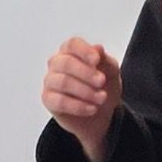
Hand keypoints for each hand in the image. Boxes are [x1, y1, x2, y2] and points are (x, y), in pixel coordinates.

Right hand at [42, 36, 122, 161]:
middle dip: (85, 74)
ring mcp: (50, 83)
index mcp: (72, 53)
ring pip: (59, 81)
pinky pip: (56, 101)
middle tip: (102, 84)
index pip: (71, 45)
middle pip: (63, 63)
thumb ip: (105, 61)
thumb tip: (97, 49)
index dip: (83, 51)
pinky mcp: (48, 101)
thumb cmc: (105, 89)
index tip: (98, 60)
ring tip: (100, 99)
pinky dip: (76, 104)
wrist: (102, 116)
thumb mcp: (112, 73)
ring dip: (81, 90)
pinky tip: (91, 108)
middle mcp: (57, 65)